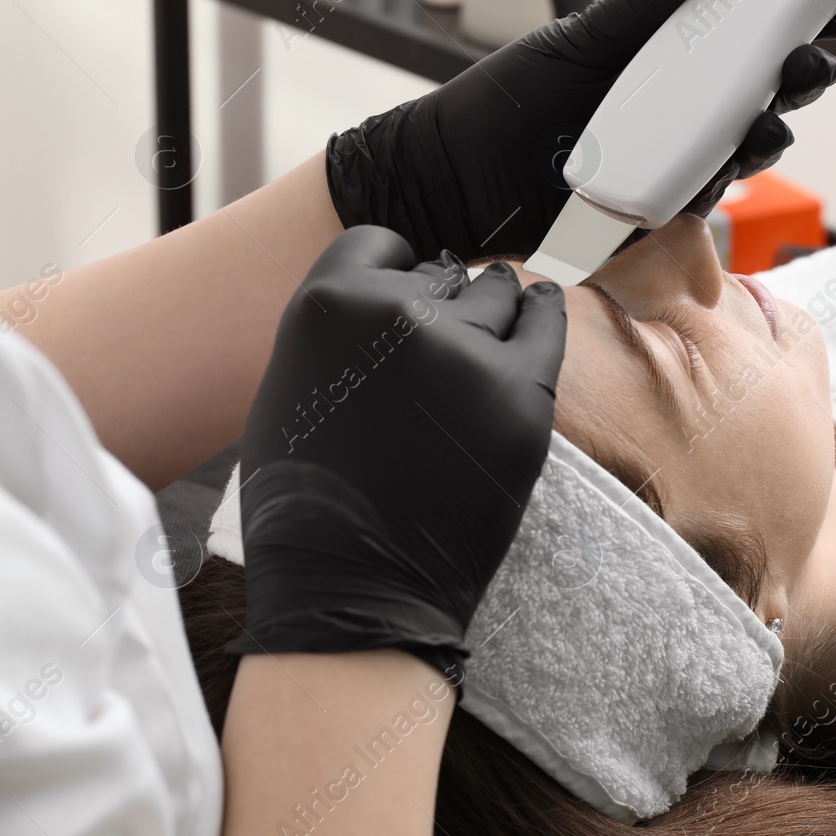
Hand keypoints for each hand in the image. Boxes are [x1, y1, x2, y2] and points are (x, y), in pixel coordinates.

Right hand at [233, 227, 565, 677]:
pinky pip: (545, 325)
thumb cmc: (308, 504)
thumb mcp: (290, 389)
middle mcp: (398, 313)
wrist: (353, 591)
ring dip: (490, 308)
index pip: (378, 243)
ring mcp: (466, 353)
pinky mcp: (522, 397)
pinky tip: (539, 308)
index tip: (402, 294)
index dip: (392, 270)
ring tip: (483, 335)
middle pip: (440, 272)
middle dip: (439, 300)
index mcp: (327, 304)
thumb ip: (338, 331)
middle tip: (436, 348)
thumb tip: (394, 291)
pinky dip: (541, 312)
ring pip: (496, 293)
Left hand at [325, 0, 835, 260]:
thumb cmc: (504, 103)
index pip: (756, 37)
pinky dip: (716, 182)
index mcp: (670, 62)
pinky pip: (695, 199)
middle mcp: (677, 112)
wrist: (448, 175)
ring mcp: (666, 163)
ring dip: (772, 131)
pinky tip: (725, 165)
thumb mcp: (581, 41)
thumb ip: (648, 1)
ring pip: (742, 149)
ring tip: (776, 112)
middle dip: (804, 76)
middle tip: (815, 60)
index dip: (818, 20)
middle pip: (764, 94)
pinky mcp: (647, 212)